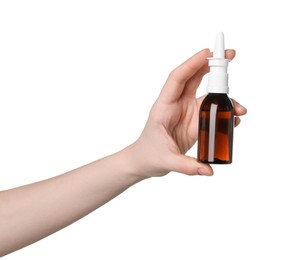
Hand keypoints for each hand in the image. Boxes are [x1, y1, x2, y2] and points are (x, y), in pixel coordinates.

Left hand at [129, 49, 246, 176]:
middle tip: (230, 56)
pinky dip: (223, 110)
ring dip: (223, 95)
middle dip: (211, 65)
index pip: (177, 79)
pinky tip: (234, 117)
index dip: (192, 64)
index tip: (208, 53)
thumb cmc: (148, 155)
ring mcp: (186, 112)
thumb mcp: (166, 161)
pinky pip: (211, 110)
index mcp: (164, 107)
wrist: (145, 161)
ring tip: (240, 108)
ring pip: (206, 94)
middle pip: (193, 78)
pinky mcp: (194, 121)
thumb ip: (187, 166)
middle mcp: (176, 105)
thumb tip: (209, 170)